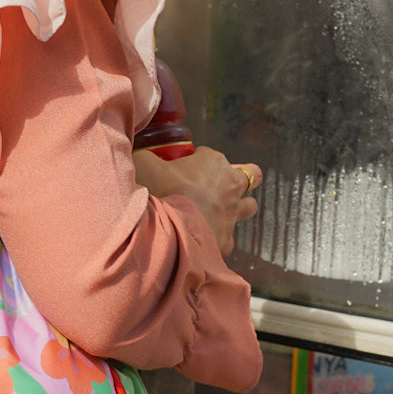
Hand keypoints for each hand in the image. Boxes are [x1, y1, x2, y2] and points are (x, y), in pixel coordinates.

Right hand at [132, 146, 260, 256]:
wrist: (167, 230)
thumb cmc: (159, 192)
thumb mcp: (145, 164)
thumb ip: (145, 156)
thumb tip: (140, 155)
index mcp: (213, 162)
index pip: (210, 154)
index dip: (198, 159)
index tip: (183, 168)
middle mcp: (230, 185)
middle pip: (253, 174)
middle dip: (239, 177)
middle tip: (219, 184)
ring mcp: (232, 213)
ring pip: (250, 206)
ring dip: (239, 206)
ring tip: (219, 210)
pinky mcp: (226, 238)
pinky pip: (229, 236)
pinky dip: (219, 236)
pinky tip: (204, 237)